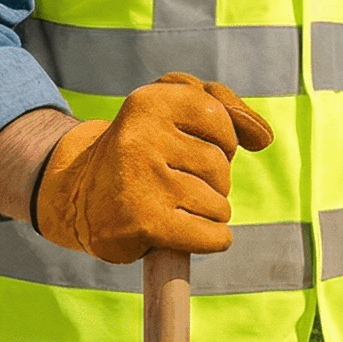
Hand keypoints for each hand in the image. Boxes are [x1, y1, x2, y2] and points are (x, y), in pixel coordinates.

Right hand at [32, 72, 272, 262]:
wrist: (77, 196)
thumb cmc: (142, 150)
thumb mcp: (174, 111)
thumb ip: (229, 111)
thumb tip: (265, 138)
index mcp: (149, 101)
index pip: (220, 118)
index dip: (218, 139)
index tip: (191, 145)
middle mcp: (141, 137)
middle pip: (221, 165)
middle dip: (211, 179)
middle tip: (173, 180)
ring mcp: (141, 181)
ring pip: (219, 203)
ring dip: (208, 211)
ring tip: (172, 205)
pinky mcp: (144, 223)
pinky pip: (212, 236)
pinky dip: (213, 240)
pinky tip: (192, 233)